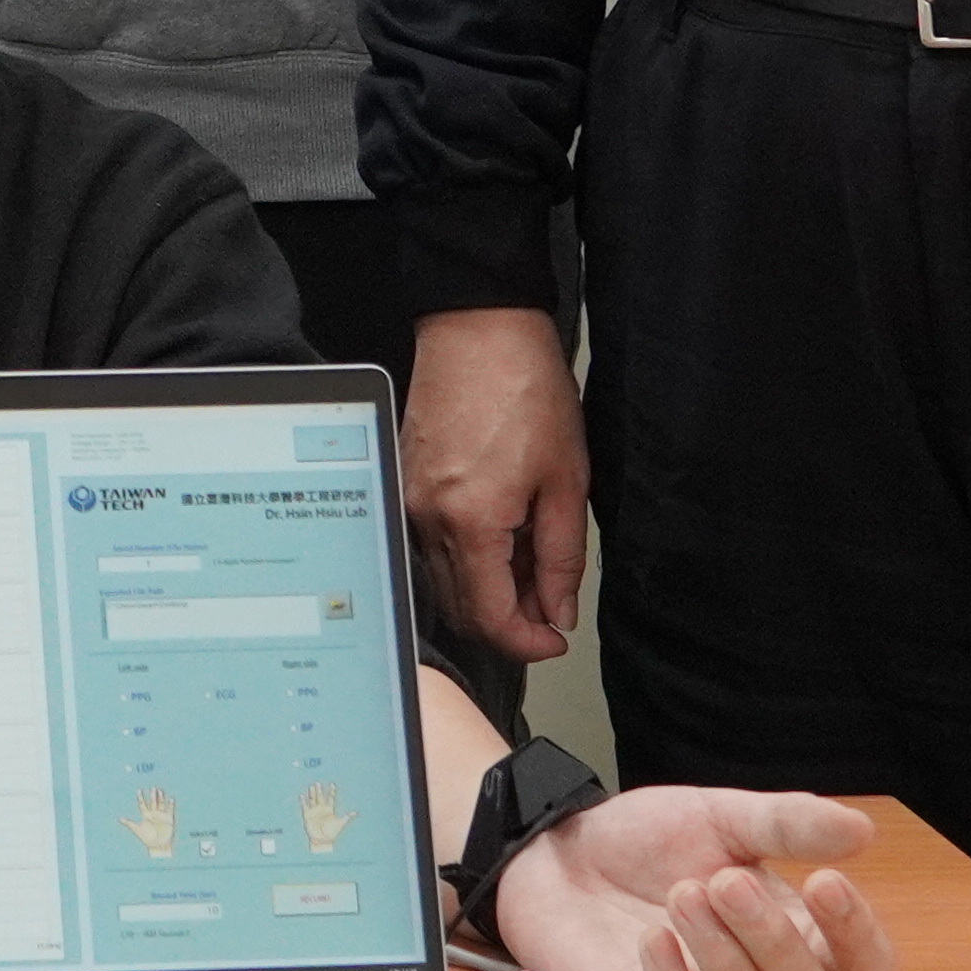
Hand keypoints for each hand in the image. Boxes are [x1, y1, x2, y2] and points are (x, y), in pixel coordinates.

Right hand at [404, 306, 586, 660]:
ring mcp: (408, 501)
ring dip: (489, 589)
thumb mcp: (566, 479)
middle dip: (510, 621)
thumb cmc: (523, 388)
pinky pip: (433, 545)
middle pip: (461, 609)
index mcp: (469, 523)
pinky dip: (469, 557)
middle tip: (551, 607)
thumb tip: (558, 609)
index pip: (491, 619)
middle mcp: (426, 520)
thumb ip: (561, 556)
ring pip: (446, 580)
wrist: (477, 328)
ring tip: (533, 561)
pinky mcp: (404, 482)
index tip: (556, 639)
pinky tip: (503, 533)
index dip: (529, 643)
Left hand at [485, 787, 894, 970]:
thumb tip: (861, 830)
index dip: (858, 938)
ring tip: (683, 895)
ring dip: (724, 960)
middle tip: (726, 881)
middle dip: (774, 941)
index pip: (862, 966)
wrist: (558, 848)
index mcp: (791, 931)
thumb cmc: (646, 840)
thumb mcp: (720, 815)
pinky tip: (656, 940)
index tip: (826, 882)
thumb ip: (787, 824)